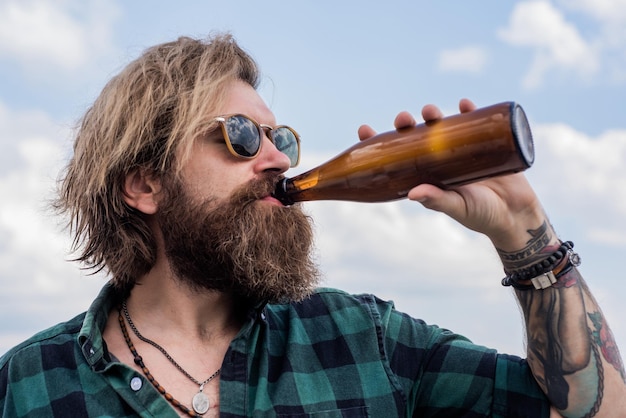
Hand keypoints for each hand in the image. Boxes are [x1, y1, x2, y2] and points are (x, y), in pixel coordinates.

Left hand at [357, 99, 551, 250]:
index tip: (364, 130)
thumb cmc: (482, 216)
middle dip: (406, 124)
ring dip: (434, 115)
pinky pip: (477, 122)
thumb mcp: (457, 207)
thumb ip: (437, 200)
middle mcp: (440, 160)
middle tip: (403, 118)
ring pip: (442, 126)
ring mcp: (462, 150)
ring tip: (430, 111)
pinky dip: (470, 110)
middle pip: (416, 136)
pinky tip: (465, 103)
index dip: (380, 143)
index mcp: (427, 175)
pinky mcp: (487, 143)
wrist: (516, 215)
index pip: (396, 156)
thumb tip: (412, 193)